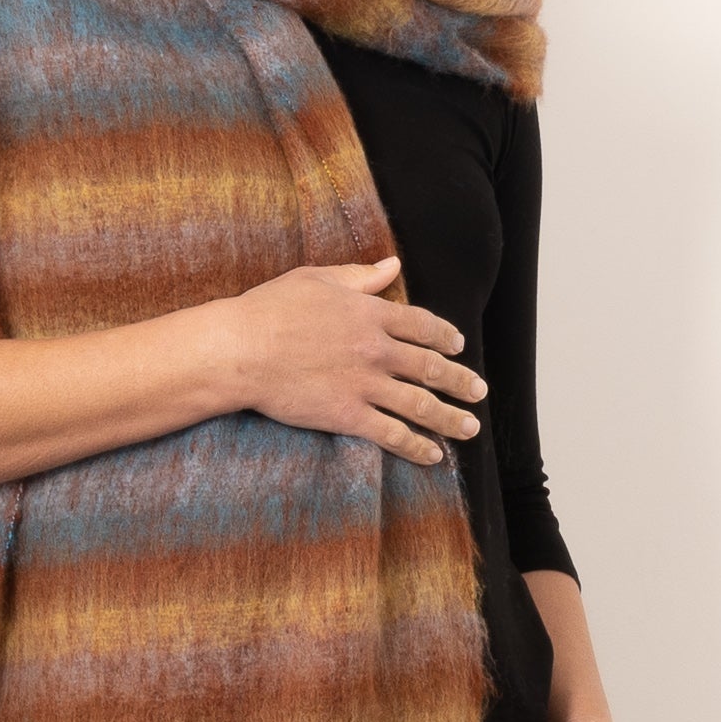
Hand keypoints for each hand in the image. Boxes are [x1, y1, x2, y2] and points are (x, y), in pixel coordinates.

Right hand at [226, 254, 486, 464]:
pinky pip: (393, 434)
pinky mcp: (349, 416)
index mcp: (371, 312)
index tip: (458, 346)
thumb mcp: (317, 278)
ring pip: (421, 404)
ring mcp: (366, 384)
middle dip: (461, 381)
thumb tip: (393, 265)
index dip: (445, 336)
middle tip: (479, 391)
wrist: (242, 350)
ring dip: (450, 418)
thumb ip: (360, 275)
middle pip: (431, 367)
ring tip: (469, 428)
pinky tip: (434, 456)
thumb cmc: (270, 309)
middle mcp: (377, 349)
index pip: (423, 325)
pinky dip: (417, 447)